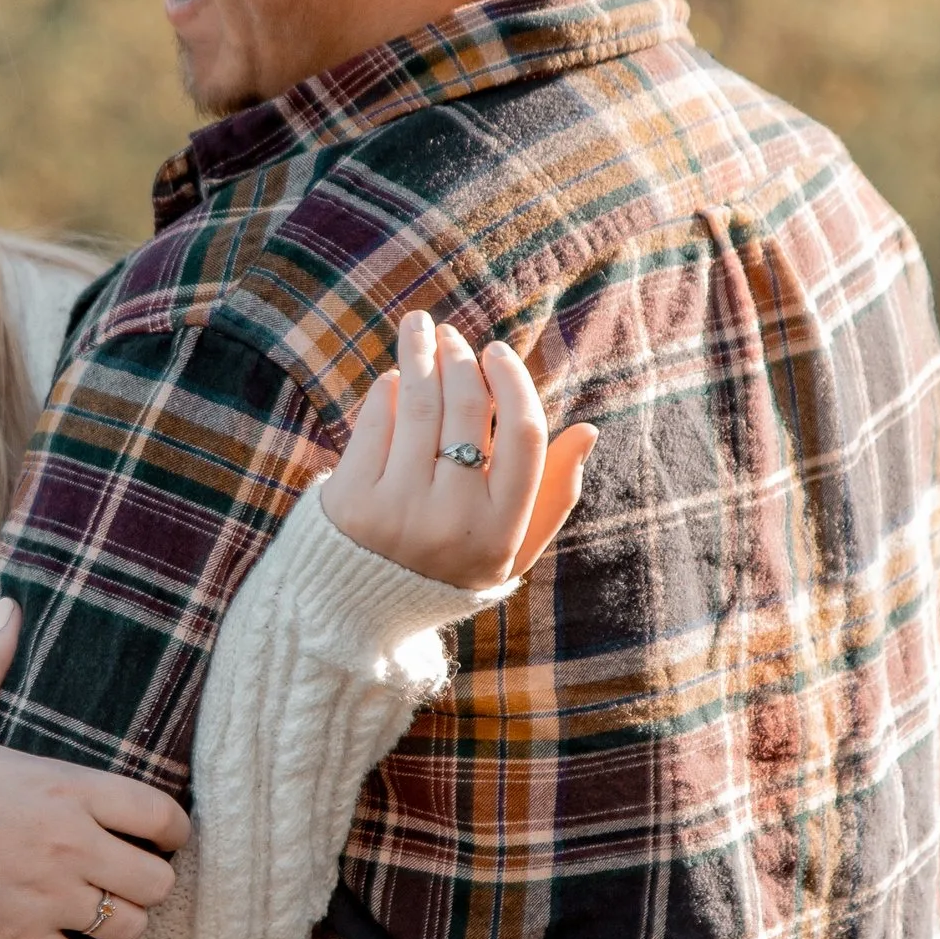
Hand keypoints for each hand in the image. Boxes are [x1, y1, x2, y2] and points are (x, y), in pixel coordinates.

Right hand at [0, 602, 189, 938]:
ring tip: (104, 908)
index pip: (162, 815)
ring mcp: (47, 897)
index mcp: (65, 788)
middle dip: (150, 879)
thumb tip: (7, 605)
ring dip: (123, 921)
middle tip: (128, 873)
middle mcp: (69, 845)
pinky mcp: (19, 938)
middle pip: (158, 881)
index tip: (158, 832)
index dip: (172, 829)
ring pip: (130, 927)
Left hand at [321, 313, 593, 589]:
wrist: (360, 609)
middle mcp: (452, 520)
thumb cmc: (449, 567)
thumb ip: (553, 495)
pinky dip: (386, 390)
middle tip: (453, 338)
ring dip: (420, 353)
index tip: (497, 352)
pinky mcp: (351, 500)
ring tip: (421, 329)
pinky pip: (375, 422)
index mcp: (500, 531)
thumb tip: (587, 430)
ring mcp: (398, 510)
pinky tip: (393, 378)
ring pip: (418, 403)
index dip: (513, 382)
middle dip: (461, 359)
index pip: (523, 435)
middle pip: (467, 408)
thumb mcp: (511, 548)